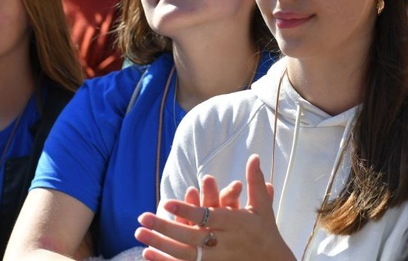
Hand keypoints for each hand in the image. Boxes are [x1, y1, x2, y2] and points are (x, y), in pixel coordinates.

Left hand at [135, 155, 293, 260]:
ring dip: (160, 244)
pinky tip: (148, 252)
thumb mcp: (262, 207)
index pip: (208, 216)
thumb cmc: (267, 233)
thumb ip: (255, 182)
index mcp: (236, 224)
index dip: (187, 210)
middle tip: (143, 217)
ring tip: (140, 232)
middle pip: (191, 236)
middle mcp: (225, 243)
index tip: (167, 202)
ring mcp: (218, 260)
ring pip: (184, 254)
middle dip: (165, 227)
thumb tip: (254, 156)